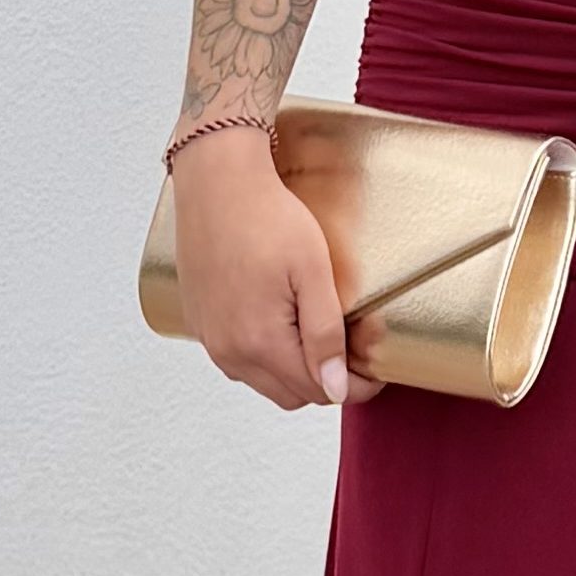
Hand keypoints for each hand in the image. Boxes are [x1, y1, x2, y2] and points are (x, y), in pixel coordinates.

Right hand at [170, 136, 385, 409]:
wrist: (217, 181)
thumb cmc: (265, 216)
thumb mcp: (312, 273)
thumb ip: (325, 336)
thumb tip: (336, 389)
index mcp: (259, 342)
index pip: (319, 391)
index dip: (356, 384)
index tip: (375, 368)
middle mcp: (228, 350)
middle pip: (292, 394)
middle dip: (327, 379)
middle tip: (352, 344)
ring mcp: (210, 338)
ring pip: (264, 381)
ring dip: (294, 368)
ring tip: (317, 328)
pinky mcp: (200, 322)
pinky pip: (238, 360)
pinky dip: (265, 353)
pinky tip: (281, 319)